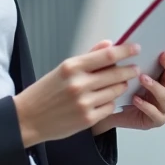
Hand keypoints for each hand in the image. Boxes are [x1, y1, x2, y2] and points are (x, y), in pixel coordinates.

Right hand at [13, 43, 140, 147]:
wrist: (28, 118)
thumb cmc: (45, 92)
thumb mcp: (63, 69)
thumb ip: (88, 57)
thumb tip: (109, 45)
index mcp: (72, 67)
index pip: (108, 55)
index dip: (126, 51)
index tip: (136, 48)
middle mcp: (79, 84)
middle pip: (117, 73)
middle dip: (130, 70)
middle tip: (135, 69)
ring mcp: (84, 103)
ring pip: (116, 91)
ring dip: (121, 87)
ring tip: (118, 85)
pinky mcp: (87, 119)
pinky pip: (110, 107)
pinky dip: (111, 102)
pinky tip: (104, 100)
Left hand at [90, 42, 164, 133]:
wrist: (107, 110)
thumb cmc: (116, 88)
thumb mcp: (118, 70)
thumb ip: (121, 57)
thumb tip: (116, 43)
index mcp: (159, 75)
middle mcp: (163, 89)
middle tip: (163, 56)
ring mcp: (161, 105)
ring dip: (155, 86)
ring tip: (142, 78)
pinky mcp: (155, 120)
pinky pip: (156, 114)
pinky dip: (147, 106)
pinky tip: (136, 99)